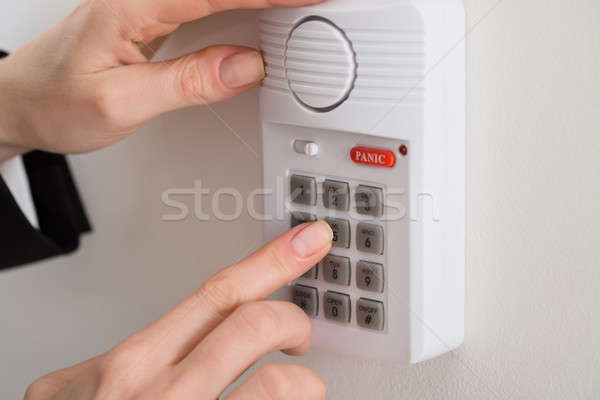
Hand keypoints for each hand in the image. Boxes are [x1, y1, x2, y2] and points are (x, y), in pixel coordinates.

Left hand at [0, 0, 323, 160]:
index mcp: (132, 4)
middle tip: (317, 5)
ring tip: (300, 11)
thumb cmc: (54, 101)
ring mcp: (149, 2)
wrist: (21, 101)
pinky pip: (210, 3)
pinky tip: (263, 15)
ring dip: (261, 2)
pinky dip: (245, 8)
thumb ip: (187, 83)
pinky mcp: (155, 15)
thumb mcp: (121, 104)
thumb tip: (246, 66)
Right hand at [24, 221, 332, 399]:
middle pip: (254, 326)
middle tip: (297, 335)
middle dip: (292, 321)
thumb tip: (144, 346)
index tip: (308, 240)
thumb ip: (113, 361)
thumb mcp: (70, 392)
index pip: (218, 293)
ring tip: (300, 384)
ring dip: (303, 380)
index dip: (272, 260)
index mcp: (133, 364)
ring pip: (278, 383)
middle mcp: (165, 393)